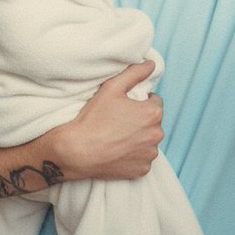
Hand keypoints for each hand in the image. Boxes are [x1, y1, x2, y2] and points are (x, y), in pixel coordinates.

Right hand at [51, 61, 163, 180]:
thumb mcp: (112, 87)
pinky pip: (142, 158)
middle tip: (118, 120)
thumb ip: (135, 72)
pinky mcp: (142, 170)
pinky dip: (133, 155)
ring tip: (117, 136)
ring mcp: (150, 155)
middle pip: (152, 122)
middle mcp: (157, 135)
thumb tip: (151, 64)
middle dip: (140, 119)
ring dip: (138, 138)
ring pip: (148, 140)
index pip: (154, 101)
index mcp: (153, 113)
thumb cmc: (94, 118)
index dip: (139, 102)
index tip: (123, 106)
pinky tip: (117, 150)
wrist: (77, 151)